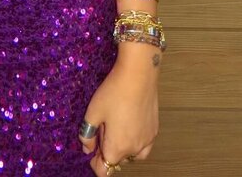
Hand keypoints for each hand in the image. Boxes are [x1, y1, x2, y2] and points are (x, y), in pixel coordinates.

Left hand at [78, 46, 159, 171]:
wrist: (138, 74)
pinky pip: (144, 146)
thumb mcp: (93, 111)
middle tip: (103, 127)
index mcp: (117, 148)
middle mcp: (134, 149)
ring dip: (122, 147)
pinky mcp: (154, 130)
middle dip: (107, 150)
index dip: (94, 162)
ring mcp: (147, 141)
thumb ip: (87, 134)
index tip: (91, 146)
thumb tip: (87, 148)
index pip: (104, 170)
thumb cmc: (114, 91)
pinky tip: (130, 126)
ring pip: (131, 155)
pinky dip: (136, 143)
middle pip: (117, 160)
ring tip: (116, 126)